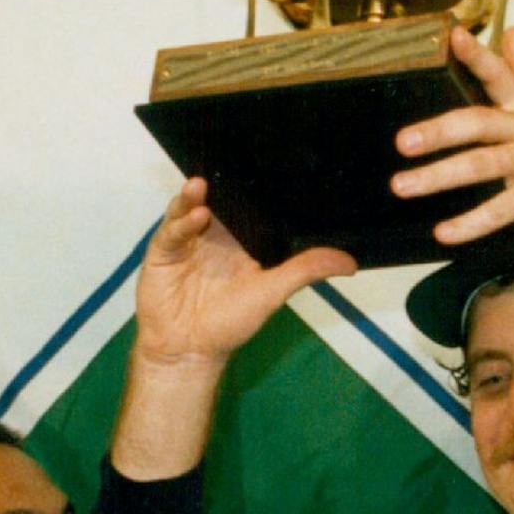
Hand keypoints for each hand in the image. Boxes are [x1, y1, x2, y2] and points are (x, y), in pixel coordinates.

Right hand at [132, 178, 354, 370]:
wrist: (189, 350)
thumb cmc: (230, 323)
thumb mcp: (273, 292)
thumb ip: (306, 271)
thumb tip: (350, 263)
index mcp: (240, 240)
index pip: (247, 205)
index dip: (253, 187)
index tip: (264, 164)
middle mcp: (213, 234)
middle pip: (216, 199)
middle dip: (219, 183)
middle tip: (226, 163)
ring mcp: (187, 239)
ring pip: (190, 208)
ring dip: (195, 195)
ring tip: (202, 184)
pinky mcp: (163, 249)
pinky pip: (171, 230)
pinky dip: (181, 221)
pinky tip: (196, 216)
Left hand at [390, 27, 513, 298]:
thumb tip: (512, 32)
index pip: (500, 75)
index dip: (477, 55)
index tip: (452, 36)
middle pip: (480, 122)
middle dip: (438, 130)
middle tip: (402, 142)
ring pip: (483, 164)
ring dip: (439, 176)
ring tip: (403, 186)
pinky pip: (502, 208)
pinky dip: (471, 222)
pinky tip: (444, 231)